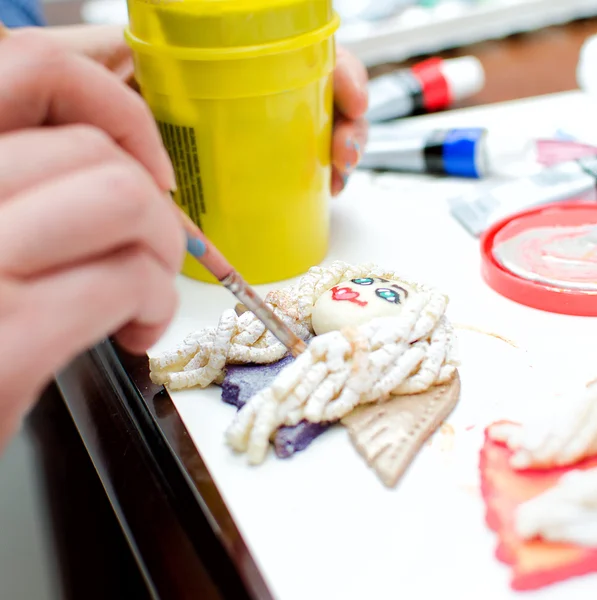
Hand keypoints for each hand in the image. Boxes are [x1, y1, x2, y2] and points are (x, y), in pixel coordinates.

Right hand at [0, 31, 184, 445]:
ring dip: (160, 253)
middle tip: (150, 247)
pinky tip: (135, 330)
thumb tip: (109, 136)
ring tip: (144, 291)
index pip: (26, 68)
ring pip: (125, 202)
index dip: (109, 99)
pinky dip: (155, 304)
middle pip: (97, 153)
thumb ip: (28, 180)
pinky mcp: (4, 346)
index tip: (144, 146)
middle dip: (154, 203)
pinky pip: (126, 280)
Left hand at [29, 25, 368, 195]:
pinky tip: (325, 186)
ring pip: (314, 129)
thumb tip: (184, 96)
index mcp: (230, 59)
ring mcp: (252, 125)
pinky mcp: (248, 159)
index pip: (302, 55)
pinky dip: (318, 174)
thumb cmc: (96, 91)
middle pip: (319, 94)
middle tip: (345, 150)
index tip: (350, 98)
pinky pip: (297, 163)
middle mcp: (248, 89)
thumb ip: (154, 79)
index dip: (340, 73)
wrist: (74, 121)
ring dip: (341, 149)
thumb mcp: (126, 73)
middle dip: (349, 121)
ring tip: (340, 172)